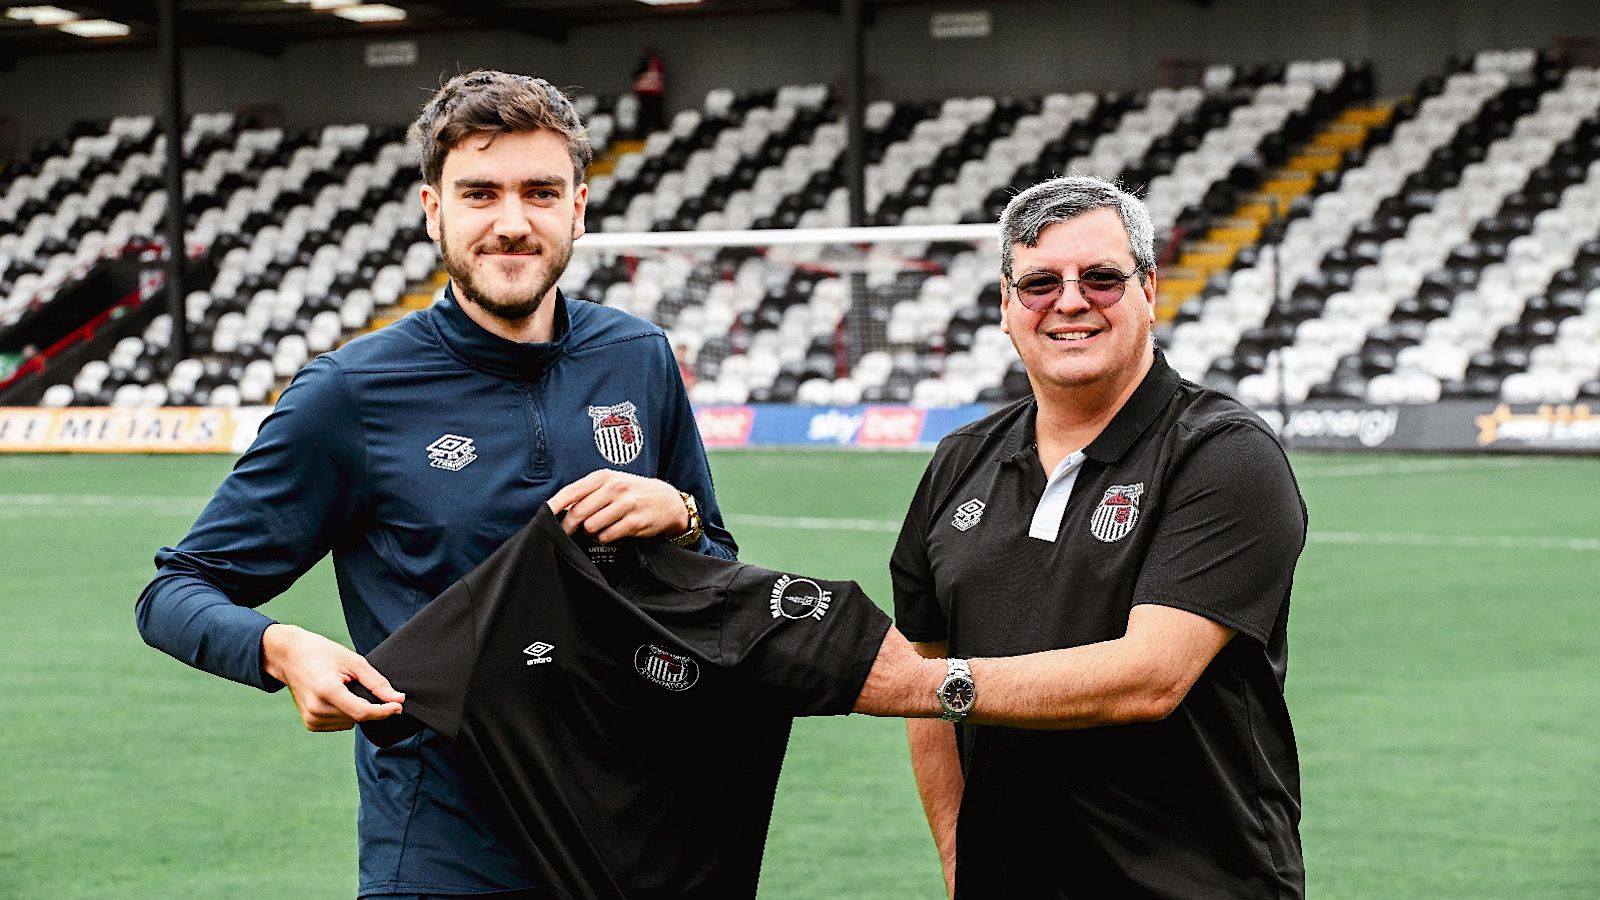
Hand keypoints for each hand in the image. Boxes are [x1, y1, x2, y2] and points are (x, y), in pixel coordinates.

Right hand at [261, 623, 403, 731]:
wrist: (290, 657)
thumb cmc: (322, 654)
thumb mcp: (353, 661)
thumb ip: (377, 683)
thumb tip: (398, 699)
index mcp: (327, 691)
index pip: (362, 712)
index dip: (384, 711)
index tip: (399, 706)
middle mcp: (316, 709)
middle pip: (358, 717)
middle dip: (367, 704)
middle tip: (354, 683)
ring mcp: (311, 719)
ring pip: (351, 723)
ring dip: (354, 709)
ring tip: (341, 688)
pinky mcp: (310, 724)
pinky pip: (340, 724)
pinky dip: (344, 713)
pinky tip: (334, 698)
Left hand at [546, 470, 688, 542]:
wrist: (667, 500)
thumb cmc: (634, 492)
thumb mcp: (612, 483)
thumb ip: (588, 493)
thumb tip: (562, 509)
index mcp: (604, 477)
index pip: (571, 492)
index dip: (554, 506)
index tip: (542, 517)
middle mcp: (614, 488)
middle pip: (578, 512)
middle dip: (569, 526)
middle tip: (567, 533)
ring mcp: (625, 504)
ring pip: (591, 526)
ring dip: (591, 532)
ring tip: (600, 527)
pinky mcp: (634, 522)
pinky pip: (607, 536)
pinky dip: (605, 537)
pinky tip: (612, 532)